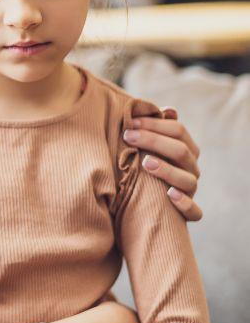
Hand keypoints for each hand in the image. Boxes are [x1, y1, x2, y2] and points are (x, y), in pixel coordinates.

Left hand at [126, 106, 202, 220]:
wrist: (143, 202)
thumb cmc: (144, 164)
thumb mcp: (149, 146)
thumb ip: (157, 127)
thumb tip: (168, 110)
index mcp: (185, 149)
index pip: (178, 130)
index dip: (154, 124)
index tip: (129, 122)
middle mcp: (191, 168)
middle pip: (181, 151)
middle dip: (154, 141)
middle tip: (128, 136)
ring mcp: (190, 190)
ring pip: (188, 180)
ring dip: (167, 170)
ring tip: (146, 163)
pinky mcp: (187, 212)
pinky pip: (194, 211)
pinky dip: (185, 204)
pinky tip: (169, 195)